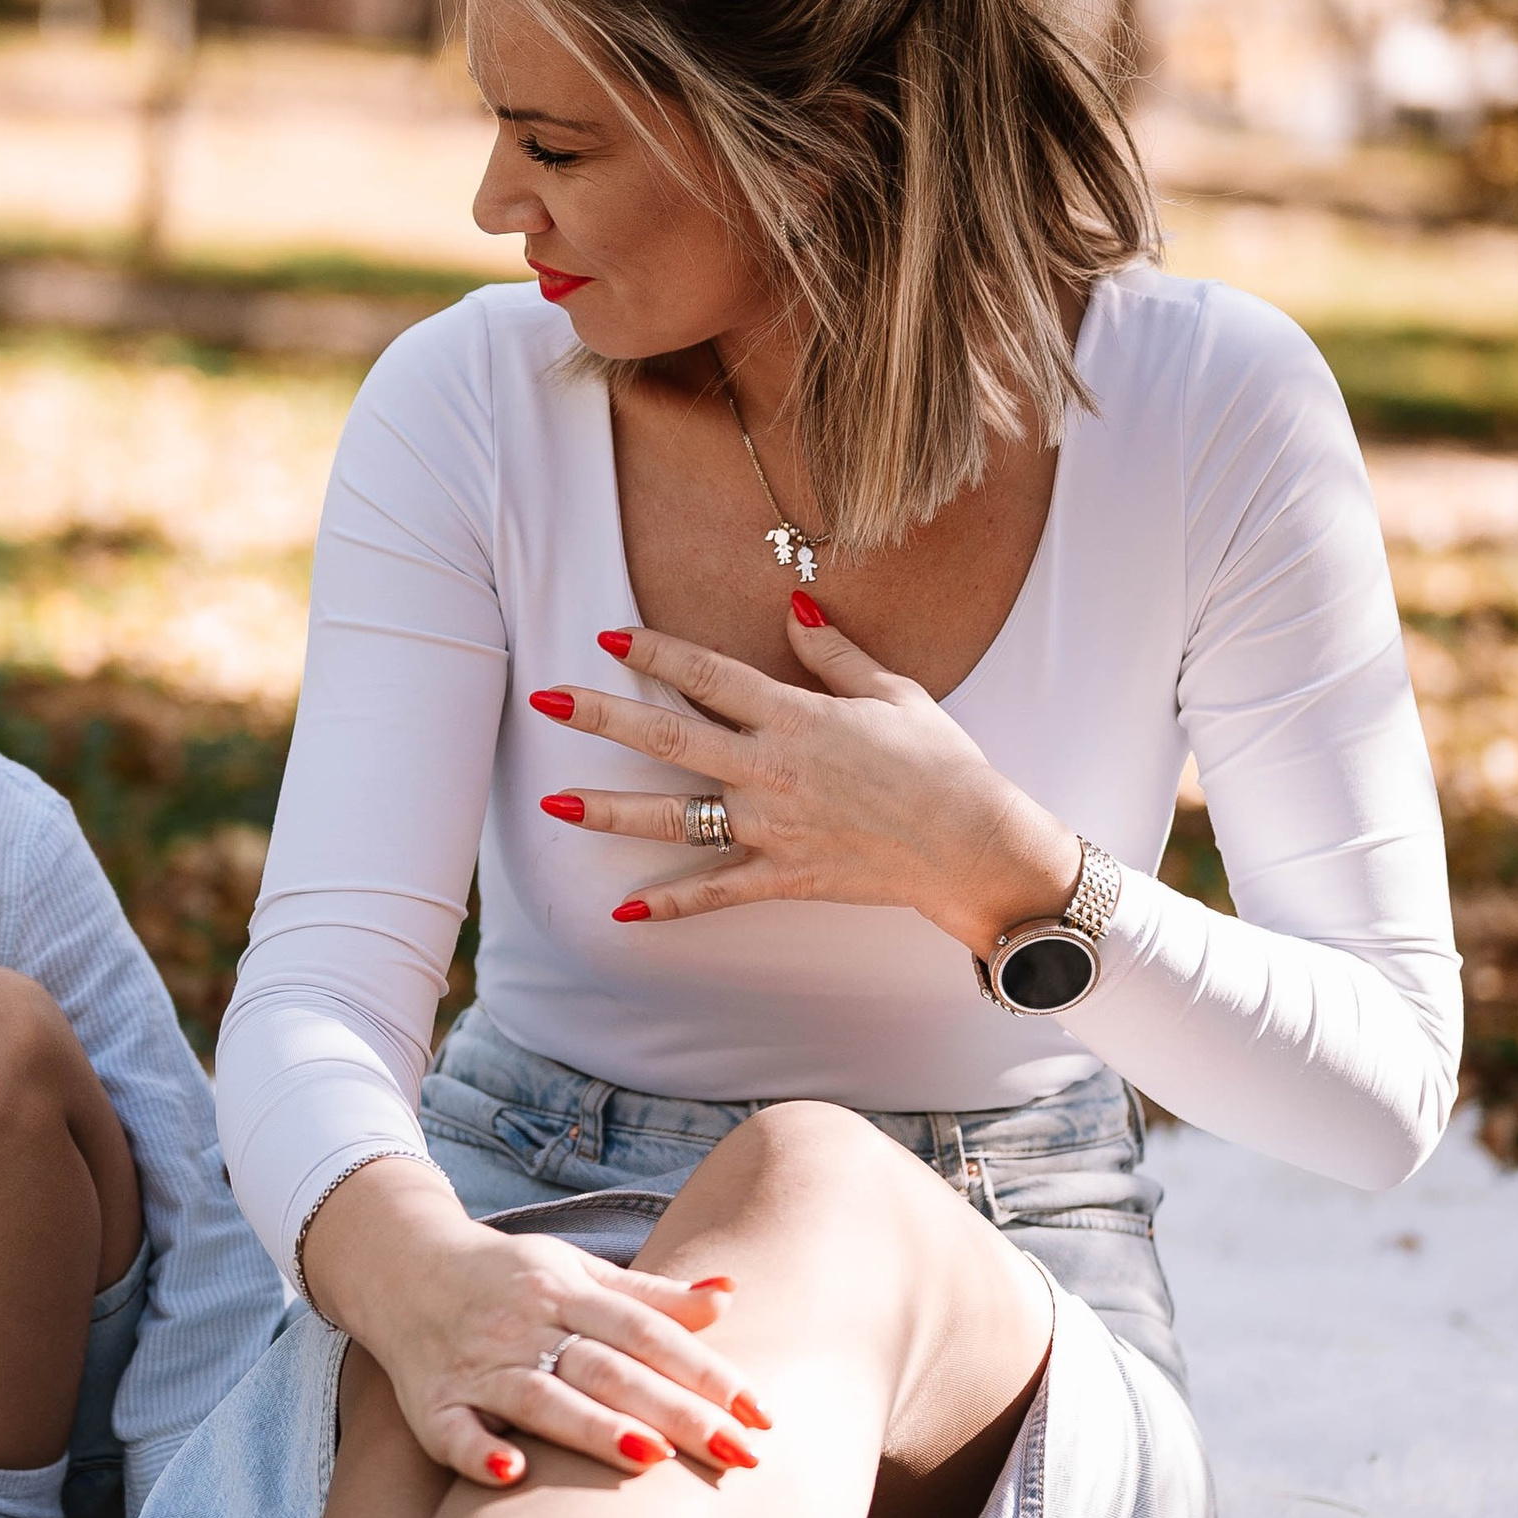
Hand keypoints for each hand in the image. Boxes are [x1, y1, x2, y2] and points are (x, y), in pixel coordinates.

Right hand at [298, 1156, 764, 1486]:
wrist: (401, 1265)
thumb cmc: (509, 1279)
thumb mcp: (577, 1272)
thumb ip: (651, 1295)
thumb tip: (731, 1298)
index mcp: (567, 1291)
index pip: (649, 1332)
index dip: (707, 1371)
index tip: (762, 1415)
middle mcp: (525, 1324)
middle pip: (608, 1368)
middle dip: (675, 1411)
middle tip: (739, 1455)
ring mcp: (476, 1363)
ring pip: (540, 1397)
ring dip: (592, 1427)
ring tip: (651, 1456)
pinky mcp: (430, 1401)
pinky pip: (452, 1431)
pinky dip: (478, 1452)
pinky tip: (512, 1475)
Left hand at [536, 613, 1080, 957]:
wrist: (972, 844)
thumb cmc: (941, 762)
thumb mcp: (893, 692)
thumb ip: (835, 653)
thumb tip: (794, 608)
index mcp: (796, 716)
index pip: (709, 675)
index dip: (656, 652)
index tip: (609, 636)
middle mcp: (772, 768)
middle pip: (670, 738)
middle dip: (602, 718)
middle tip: (545, 701)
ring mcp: (773, 825)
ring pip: (675, 816)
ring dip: (611, 810)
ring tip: (553, 804)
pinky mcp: (784, 875)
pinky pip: (715, 889)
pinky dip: (669, 902)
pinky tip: (622, 909)